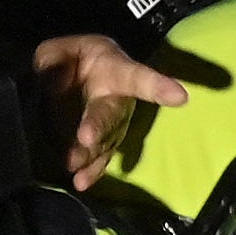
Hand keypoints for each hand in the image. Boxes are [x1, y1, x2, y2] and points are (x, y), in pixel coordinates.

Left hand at [30, 32, 187, 192]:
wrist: (68, 78)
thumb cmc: (69, 58)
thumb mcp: (56, 51)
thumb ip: (55, 63)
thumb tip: (56, 84)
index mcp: (114, 68)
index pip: (139, 76)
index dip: (159, 86)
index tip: (180, 97)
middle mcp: (118, 99)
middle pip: (113, 115)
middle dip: (99, 126)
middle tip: (86, 138)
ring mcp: (111, 125)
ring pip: (105, 141)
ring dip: (89, 155)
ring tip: (74, 165)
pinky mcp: (99, 144)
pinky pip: (98, 160)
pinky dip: (90, 172)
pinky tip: (81, 182)